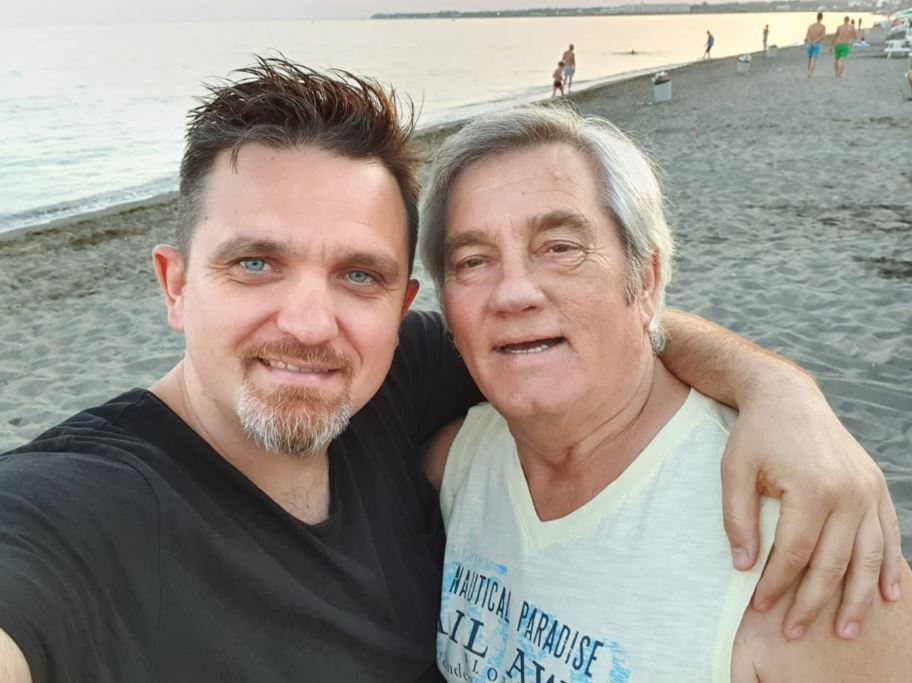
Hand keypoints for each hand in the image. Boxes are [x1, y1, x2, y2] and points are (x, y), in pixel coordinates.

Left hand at [720, 373, 903, 640]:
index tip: (761, 609)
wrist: (787, 396)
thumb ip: (737, 519)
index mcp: (812, 488)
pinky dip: (889, 567)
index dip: (777, 586)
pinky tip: (887, 596)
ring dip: (857, 599)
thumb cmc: (755, 435)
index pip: (795, 554)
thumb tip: (744, 566)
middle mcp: (848, 492)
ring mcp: (867, 490)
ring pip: (868, 557)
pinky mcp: (876, 487)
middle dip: (813, 604)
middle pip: (834, 563)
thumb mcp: (734, 472)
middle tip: (794, 634)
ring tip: (845, 631)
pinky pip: (888, 535)